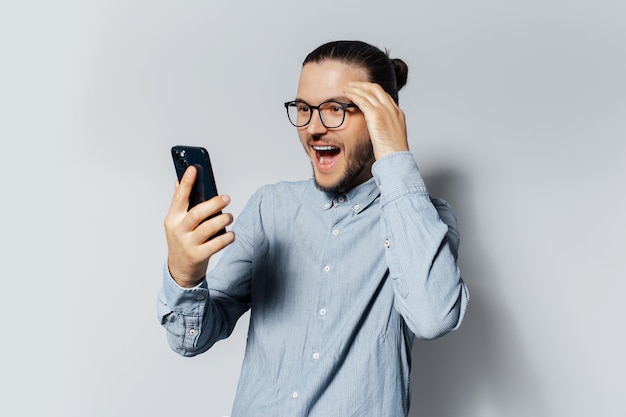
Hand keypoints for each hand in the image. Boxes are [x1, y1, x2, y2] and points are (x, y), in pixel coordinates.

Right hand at [164, 165, 234, 287]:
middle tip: (227, 198)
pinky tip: (231, 234)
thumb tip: (179, 181)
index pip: (179, 197)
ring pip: (209, 227)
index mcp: (172, 219)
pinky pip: (217, 243)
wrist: (180, 271)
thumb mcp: (177, 223)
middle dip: (214, 203)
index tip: (194, 168)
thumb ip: (180, 203)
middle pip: (197, 213)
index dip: (186, 182)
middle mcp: (178, 231)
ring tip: (229, 216)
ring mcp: (188, 244)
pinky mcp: (198, 256)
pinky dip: (227, 237)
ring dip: (223, 219)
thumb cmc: (182, 241)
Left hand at [344, 81, 408, 159]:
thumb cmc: (393, 153)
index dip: (372, 91)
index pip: (384, 96)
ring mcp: (385, 111)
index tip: (363, 91)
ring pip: (368, 92)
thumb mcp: (391, 138)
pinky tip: (347, 95)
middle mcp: (392, 109)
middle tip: (352, 85)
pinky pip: (362, 100)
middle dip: (363, 85)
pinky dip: (354, 95)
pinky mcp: (376, 115)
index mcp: (398, 114)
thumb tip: (377, 132)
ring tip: (346, 88)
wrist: (396, 158)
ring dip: (356, 88)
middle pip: (377, 89)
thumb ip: (385, 130)